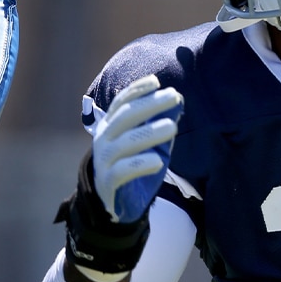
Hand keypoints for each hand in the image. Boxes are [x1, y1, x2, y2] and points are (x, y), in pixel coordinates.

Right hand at [83, 74, 182, 222]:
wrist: (108, 199)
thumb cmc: (129, 163)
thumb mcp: (140, 141)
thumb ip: (155, 125)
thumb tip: (177, 105)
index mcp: (110, 125)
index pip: (121, 102)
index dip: (137, 90)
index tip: (156, 81)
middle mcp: (104, 138)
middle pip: (125, 117)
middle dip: (150, 104)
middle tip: (173, 96)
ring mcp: (104, 159)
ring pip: (126, 142)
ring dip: (150, 132)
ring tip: (172, 127)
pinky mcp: (108, 181)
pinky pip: (123, 170)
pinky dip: (140, 164)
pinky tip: (158, 161)